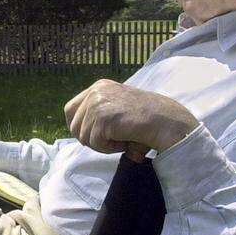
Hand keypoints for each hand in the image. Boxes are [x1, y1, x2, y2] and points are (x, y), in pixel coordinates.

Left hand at [64, 79, 198, 155]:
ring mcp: (98, 103)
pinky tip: (125, 141)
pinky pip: (95, 143)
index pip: (70, 109)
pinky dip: (109, 148)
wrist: (165, 121)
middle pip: (74, 125)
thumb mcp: (117, 107)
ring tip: (122, 139)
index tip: (92, 137)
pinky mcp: (103, 117)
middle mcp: (96, 91)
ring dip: (102, 145)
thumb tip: (77, 132)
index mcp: (99, 86)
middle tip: (112, 141)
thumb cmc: (146, 119)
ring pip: (83, 137)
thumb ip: (98, 114)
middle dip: (90, 139)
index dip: (77, 127)